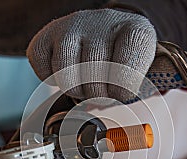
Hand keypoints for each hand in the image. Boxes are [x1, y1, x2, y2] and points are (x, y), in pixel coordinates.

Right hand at [27, 9, 156, 102]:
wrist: (107, 30)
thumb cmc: (124, 55)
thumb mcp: (143, 69)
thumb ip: (139, 89)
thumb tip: (126, 108)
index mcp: (136, 31)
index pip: (126, 73)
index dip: (121, 93)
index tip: (121, 95)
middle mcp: (103, 22)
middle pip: (93, 76)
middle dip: (96, 94)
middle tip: (101, 91)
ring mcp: (73, 26)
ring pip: (66, 74)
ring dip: (74, 89)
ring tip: (84, 85)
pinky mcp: (49, 33)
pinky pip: (42, 68)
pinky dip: (50, 79)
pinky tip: (66, 72)